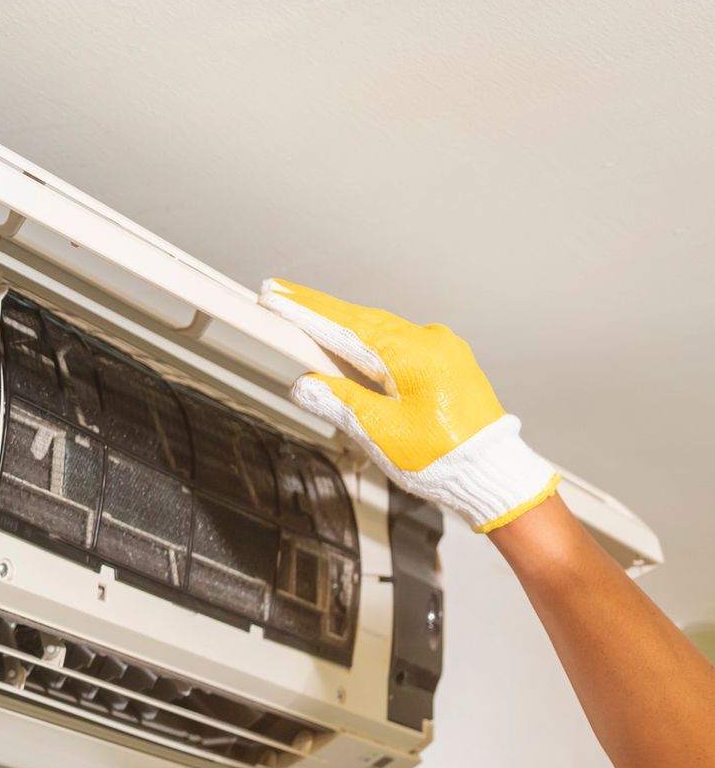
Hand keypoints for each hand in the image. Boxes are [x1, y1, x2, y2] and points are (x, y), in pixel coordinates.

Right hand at [261, 279, 558, 530]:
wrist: (493, 473)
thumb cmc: (446, 458)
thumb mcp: (381, 433)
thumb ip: (339, 402)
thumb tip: (305, 383)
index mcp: (413, 355)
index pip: (345, 326)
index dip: (305, 310)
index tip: (275, 294)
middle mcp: (430, 342)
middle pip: (361, 320)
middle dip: (318, 311)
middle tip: (280, 297)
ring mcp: (441, 349)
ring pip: (380, 330)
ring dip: (342, 327)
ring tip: (306, 322)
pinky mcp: (446, 363)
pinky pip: (400, 343)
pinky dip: (369, 342)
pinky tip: (351, 349)